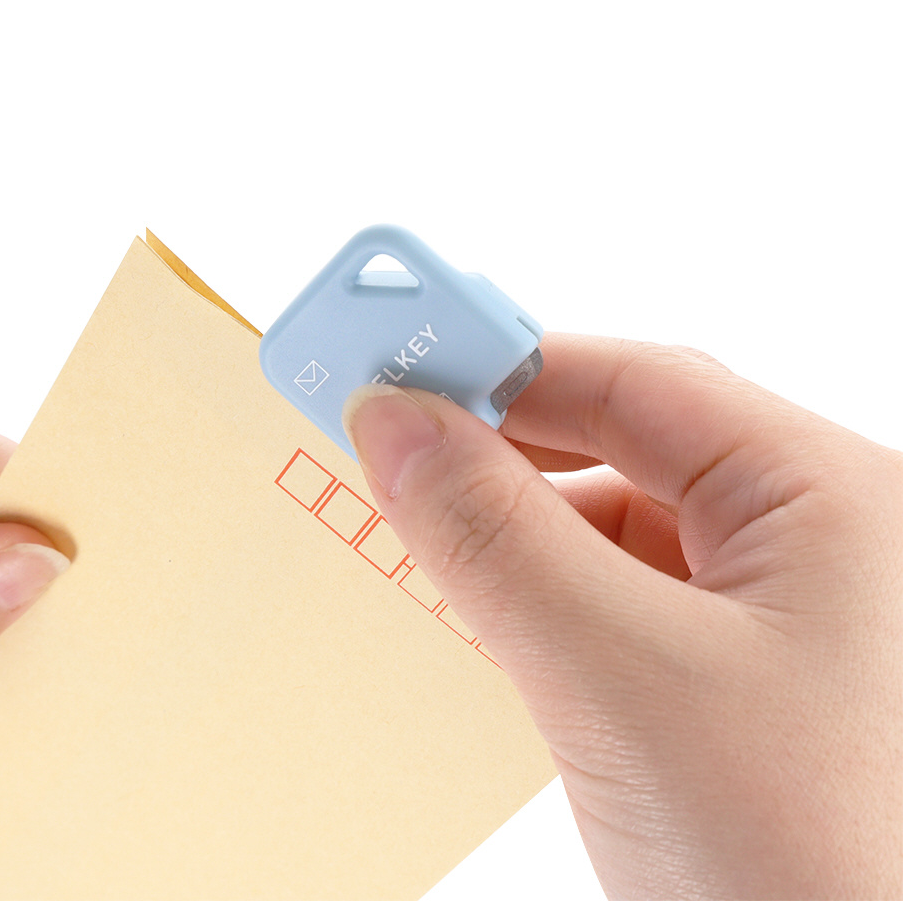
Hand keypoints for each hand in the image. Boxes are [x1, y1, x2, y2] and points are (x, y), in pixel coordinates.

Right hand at [343, 334, 901, 899]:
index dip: (503, 362)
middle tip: (389, 450)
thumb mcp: (626, 681)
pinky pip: (625, 593)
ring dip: (521, 526)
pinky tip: (499, 616)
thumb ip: (499, 539)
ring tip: (435, 543)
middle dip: (503, 447)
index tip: (393, 369)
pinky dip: (550, 592)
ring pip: (618, 519)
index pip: (632, 380)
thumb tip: (397, 425)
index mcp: (823, 493)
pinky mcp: (740, 673)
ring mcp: (778, 607)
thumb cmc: (812, 868)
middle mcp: (810, 534)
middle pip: (625, 440)